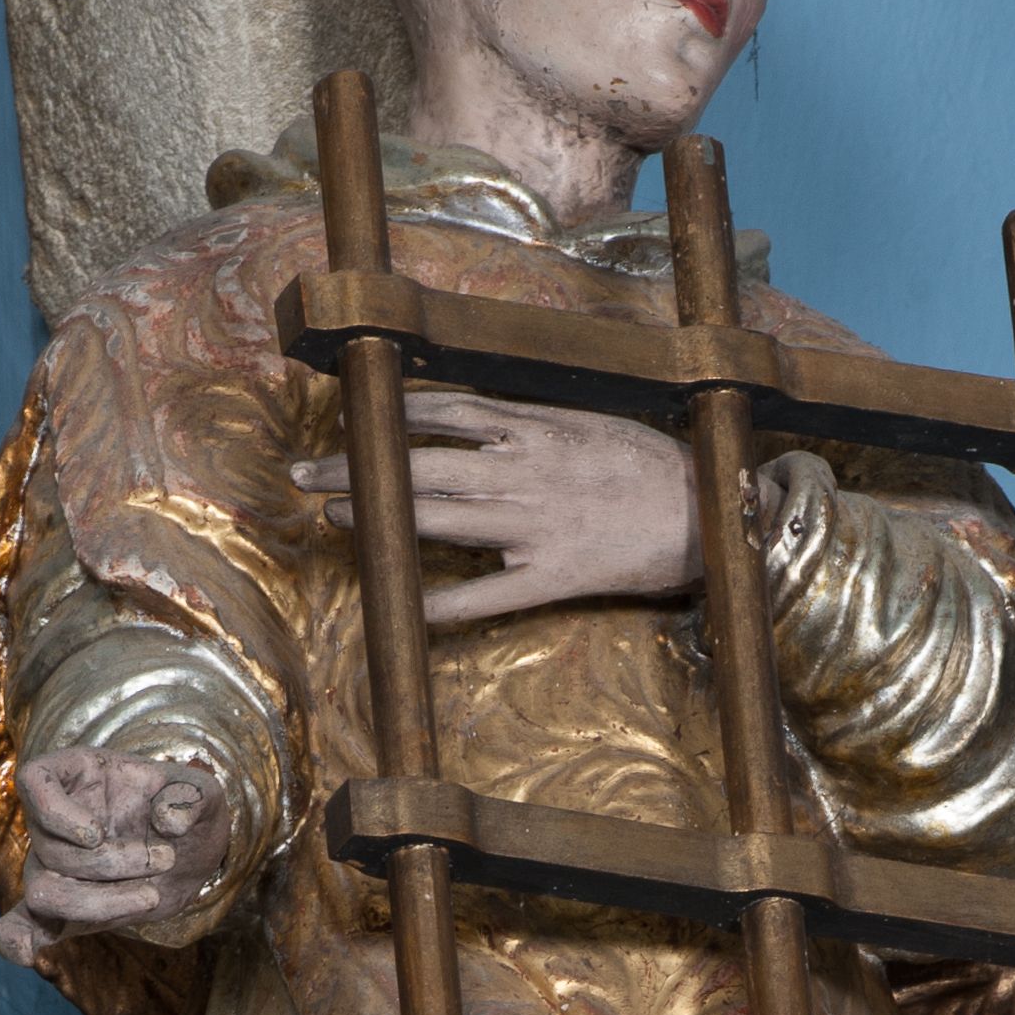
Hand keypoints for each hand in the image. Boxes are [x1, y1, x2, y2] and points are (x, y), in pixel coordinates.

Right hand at [0, 750, 232, 964]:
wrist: (190, 852)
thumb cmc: (186, 811)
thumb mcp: (204, 793)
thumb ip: (192, 798)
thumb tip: (168, 823)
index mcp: (77, 777)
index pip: (33, 781)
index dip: (55, 812)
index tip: (96, 834)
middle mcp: (54, 821)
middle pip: (49, 849)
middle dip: (109, 864)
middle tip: (164, 860)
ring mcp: (52, 865)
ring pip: (45, 892)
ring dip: (102, 902)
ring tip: (152, 895)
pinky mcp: (64, 907)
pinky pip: (24, 924)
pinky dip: (16, 939)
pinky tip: (26, 954)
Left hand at [294, 390, 704, 628]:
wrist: (711, 513)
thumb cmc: (655, 466)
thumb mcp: (592, 421)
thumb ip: (534, 420)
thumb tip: (479, 414)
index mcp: (536, 428)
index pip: (444, 411)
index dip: (387, 415)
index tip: (347, 416)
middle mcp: (526, 471)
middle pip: (422, 464)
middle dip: (358, 465)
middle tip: (303, 474)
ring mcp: (535, 525)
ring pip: (439, 516)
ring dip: (380, 516)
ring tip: (334, 517)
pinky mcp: (553, 576)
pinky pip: (487, 593)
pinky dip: (442, 600)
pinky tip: (402, 604)